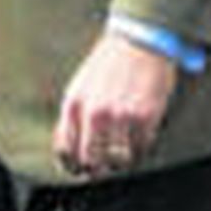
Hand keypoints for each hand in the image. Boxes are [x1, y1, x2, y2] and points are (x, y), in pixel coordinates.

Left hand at [53, 31, 177, 178]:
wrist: (139, 40)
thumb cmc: (109, 64)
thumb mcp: (81, 86)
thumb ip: (74, 116)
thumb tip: (71, 147)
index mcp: (73, 105)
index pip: (65, 150)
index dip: (72, 166)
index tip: (80, 170)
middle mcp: (93, 113)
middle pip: (90, 161)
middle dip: (97, 169)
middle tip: (105, 168)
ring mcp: (120, 116)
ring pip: (117, 161)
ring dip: (121, 163)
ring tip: (125, 155)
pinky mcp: (145, 117)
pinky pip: (141, 149)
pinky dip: (141, 150)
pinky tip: (140, 140)